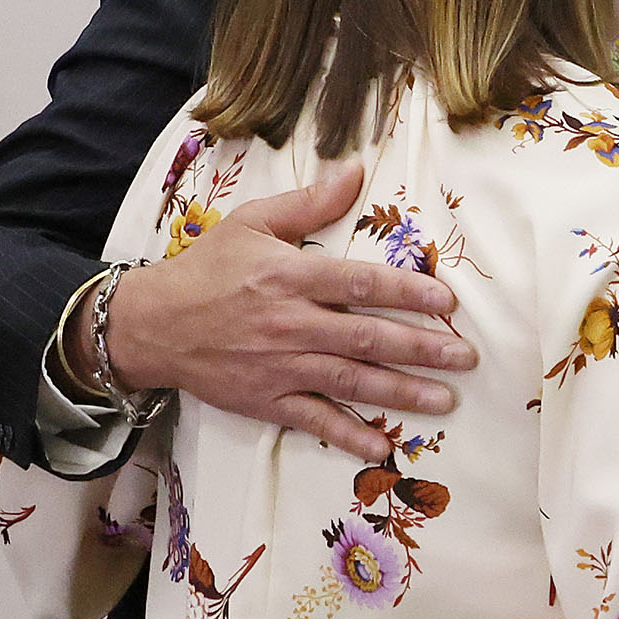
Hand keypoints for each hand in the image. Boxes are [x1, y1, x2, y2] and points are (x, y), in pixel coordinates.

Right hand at [100, 157, 472, 462]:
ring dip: (401, 393)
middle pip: (366, 339)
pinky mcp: (266, 400)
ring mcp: (279, 366)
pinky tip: (382, 448)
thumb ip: (309, 202)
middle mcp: (290, 324)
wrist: (152, 324)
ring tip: (446, 400)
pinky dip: (348, 435)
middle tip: (466, 357)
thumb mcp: (252, 222)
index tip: (446, 303)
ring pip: (350, 382)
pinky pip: (314, 421)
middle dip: (421, 350)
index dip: (406, 294)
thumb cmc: (208, 268)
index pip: (359, 284)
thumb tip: (355, 171)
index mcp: (290, 276)